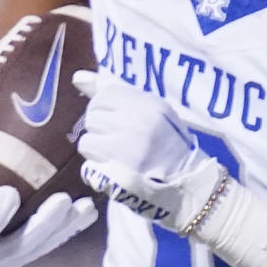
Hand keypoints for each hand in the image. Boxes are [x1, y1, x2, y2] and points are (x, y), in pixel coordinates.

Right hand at [0, 121, 97, 266]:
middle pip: (15, 249)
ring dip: (64, 229)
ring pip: (38, 249)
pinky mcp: (24, 256)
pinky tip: (88, 211)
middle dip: (42, 226)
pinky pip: (49, 244)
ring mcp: (5, 263)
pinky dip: (69, 229)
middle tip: (64, 199)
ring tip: (86, 206)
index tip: (9, 193)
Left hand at [74, 69, 220, 230]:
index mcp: (148, 105)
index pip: (104, 94)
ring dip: (97, 151)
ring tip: (117, 158)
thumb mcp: (155, 114)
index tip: (116, 121)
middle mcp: (135, 123)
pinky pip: (88, 166)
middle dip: (101, 130)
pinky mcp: (116, 175)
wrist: (188, 188)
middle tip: (119, 142)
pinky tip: (114, 173)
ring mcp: (125, 150)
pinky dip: (97, 171)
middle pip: (92, 116)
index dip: (104, 108)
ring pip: (87, 141)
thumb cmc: (171, 148)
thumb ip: (119, 95)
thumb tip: (78, 77)